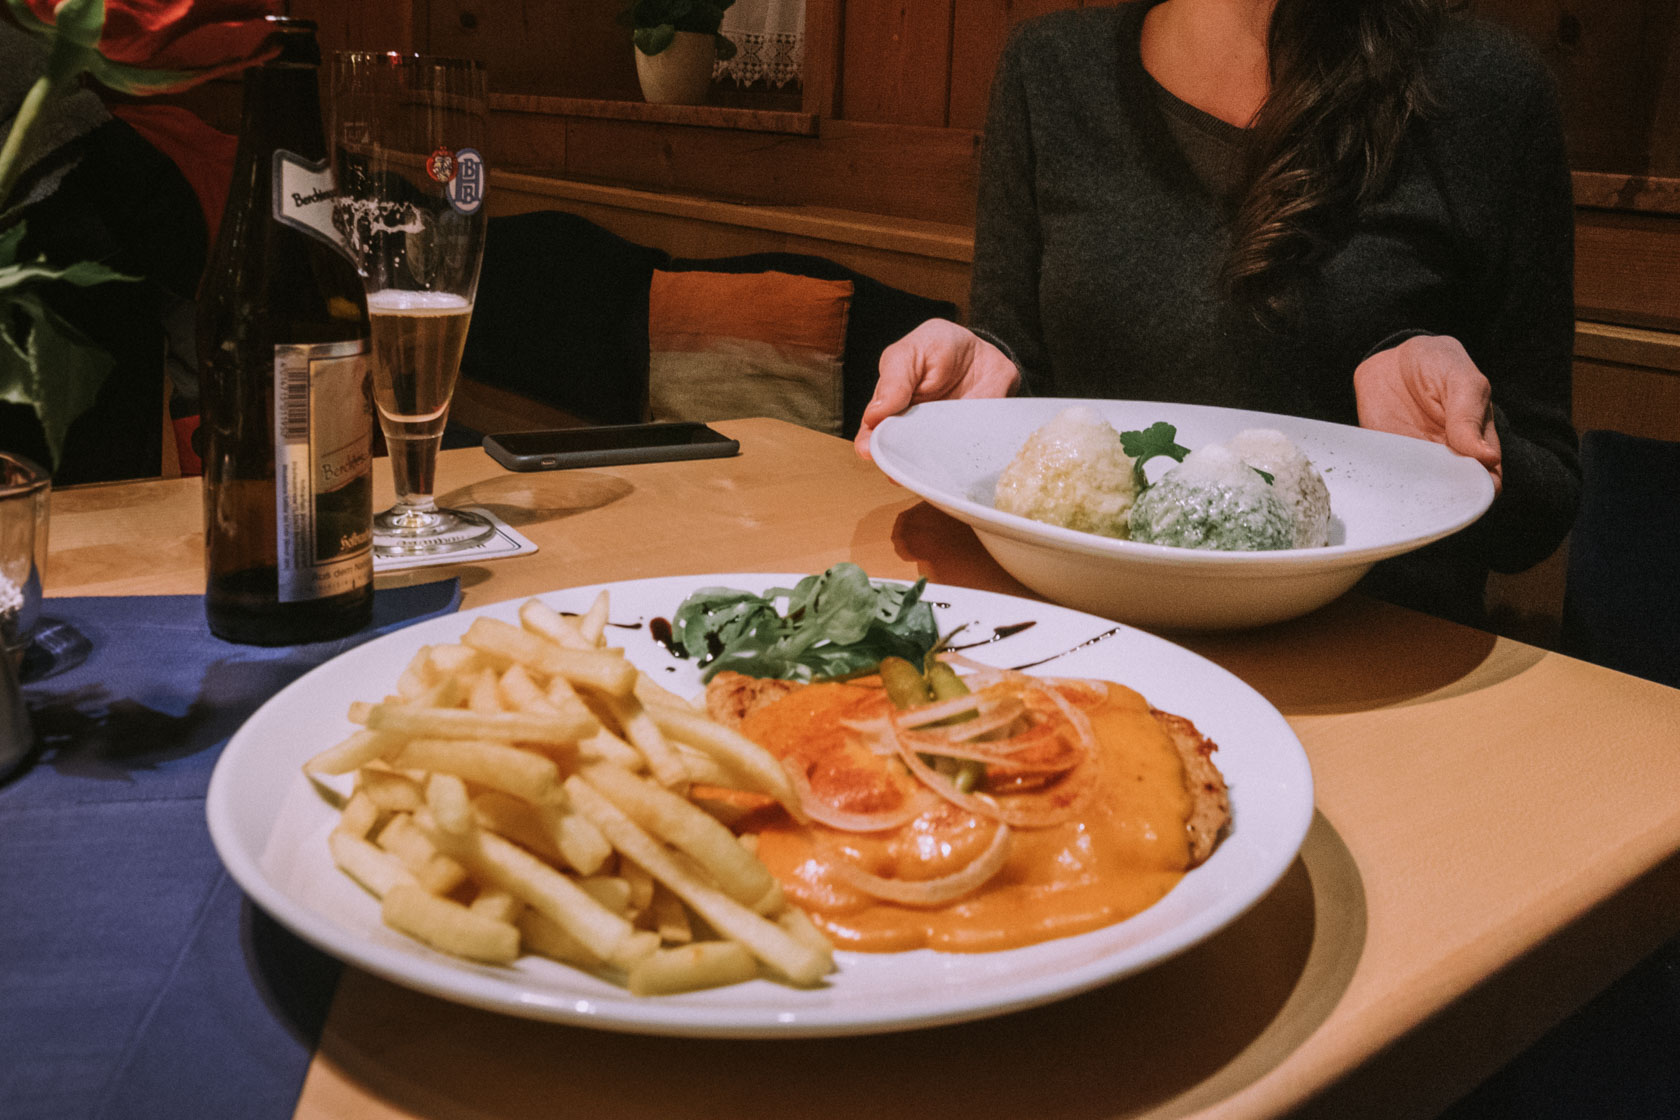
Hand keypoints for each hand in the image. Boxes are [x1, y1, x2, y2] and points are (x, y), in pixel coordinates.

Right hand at [854, 319, 1020, 458]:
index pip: (873, 432)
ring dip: (922, 469)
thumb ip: (894, 379)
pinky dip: (955, 467)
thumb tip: (873, 415)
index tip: (867, 451)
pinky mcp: (965, 445)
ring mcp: (938, 439)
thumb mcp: (912, 351)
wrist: (984, 351)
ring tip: (922, 470)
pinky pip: (958, 462)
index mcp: (890, 406)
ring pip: (925, 465)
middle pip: (897, 454)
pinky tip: (951, 469)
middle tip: (895, 467)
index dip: (869, 443)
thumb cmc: (941, 347)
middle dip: (895, 462)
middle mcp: (910, 428)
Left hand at [1354, 334, 1502, 493]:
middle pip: (1453, 494)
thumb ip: (1469, 416)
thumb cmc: (1438, 364)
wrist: (1393, 358)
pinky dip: (1388, 486)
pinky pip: (1390, 479)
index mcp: (1478, 442)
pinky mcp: (1389, 458)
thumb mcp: (1461, 380)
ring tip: (1411, 487)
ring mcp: (1418, 461)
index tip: (1468, 488)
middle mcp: (1450, 458)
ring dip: (1417, 496)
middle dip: (1447, 499)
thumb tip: (1487, 458)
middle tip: (1436, 491)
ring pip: (1422, 493)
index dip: (1481, 490)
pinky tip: (1386, 484)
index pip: (1486, 480)